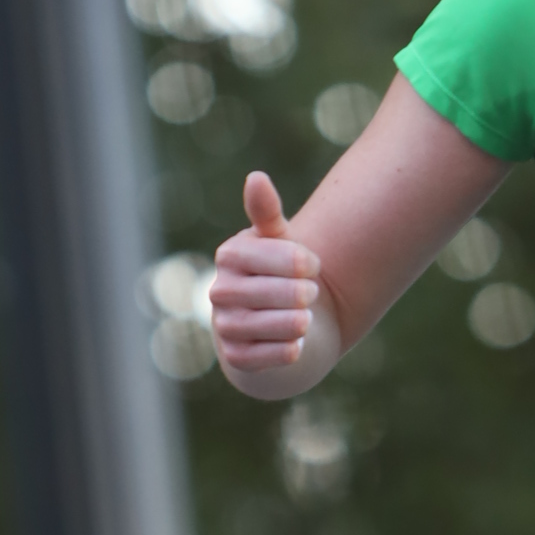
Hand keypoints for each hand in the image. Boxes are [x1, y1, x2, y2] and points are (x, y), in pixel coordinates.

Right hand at [209, 172, 321, 378]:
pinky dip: (283, 352)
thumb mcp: (279, 239)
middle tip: (312, 293)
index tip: (313, 265)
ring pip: (262, 325)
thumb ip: (268, 212)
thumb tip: (255, 177)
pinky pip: (258, 358)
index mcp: (230, 255)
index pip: (266, 256)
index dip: (297, 261)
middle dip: (296, 293)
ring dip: (291, 322)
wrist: (280, 317)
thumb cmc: (281, 270)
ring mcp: (225, 325)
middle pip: (265, 293)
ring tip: (306, 318)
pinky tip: (298, 344)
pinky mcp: (235, 357)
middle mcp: (220, 291)